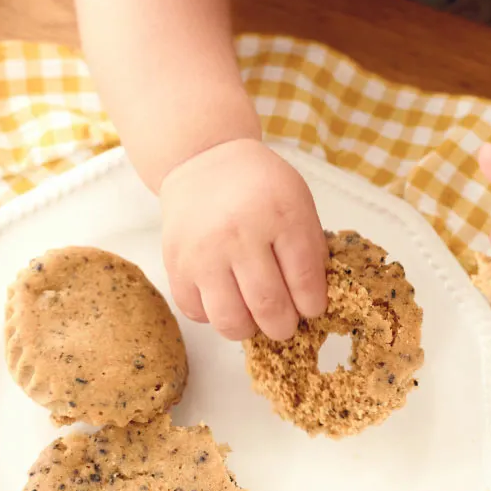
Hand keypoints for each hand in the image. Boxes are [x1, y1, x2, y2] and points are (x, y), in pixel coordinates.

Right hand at [159, 139, 328, 339]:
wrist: (203, 161)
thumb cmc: (258, 186)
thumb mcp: (298, 201)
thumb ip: (311, 248)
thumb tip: (314, 300)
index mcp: (280, 216)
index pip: (304, 281)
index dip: (312, 306)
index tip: (311, 309)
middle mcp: (238, 235)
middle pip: (268, 307)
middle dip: (284, 327)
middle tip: (285, 323)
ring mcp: (203, 253)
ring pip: (230, 321)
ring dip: (249, 329)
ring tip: (254, 318)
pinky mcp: (177, 266)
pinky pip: (197, 314)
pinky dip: (214, 316)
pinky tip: (225, 298)